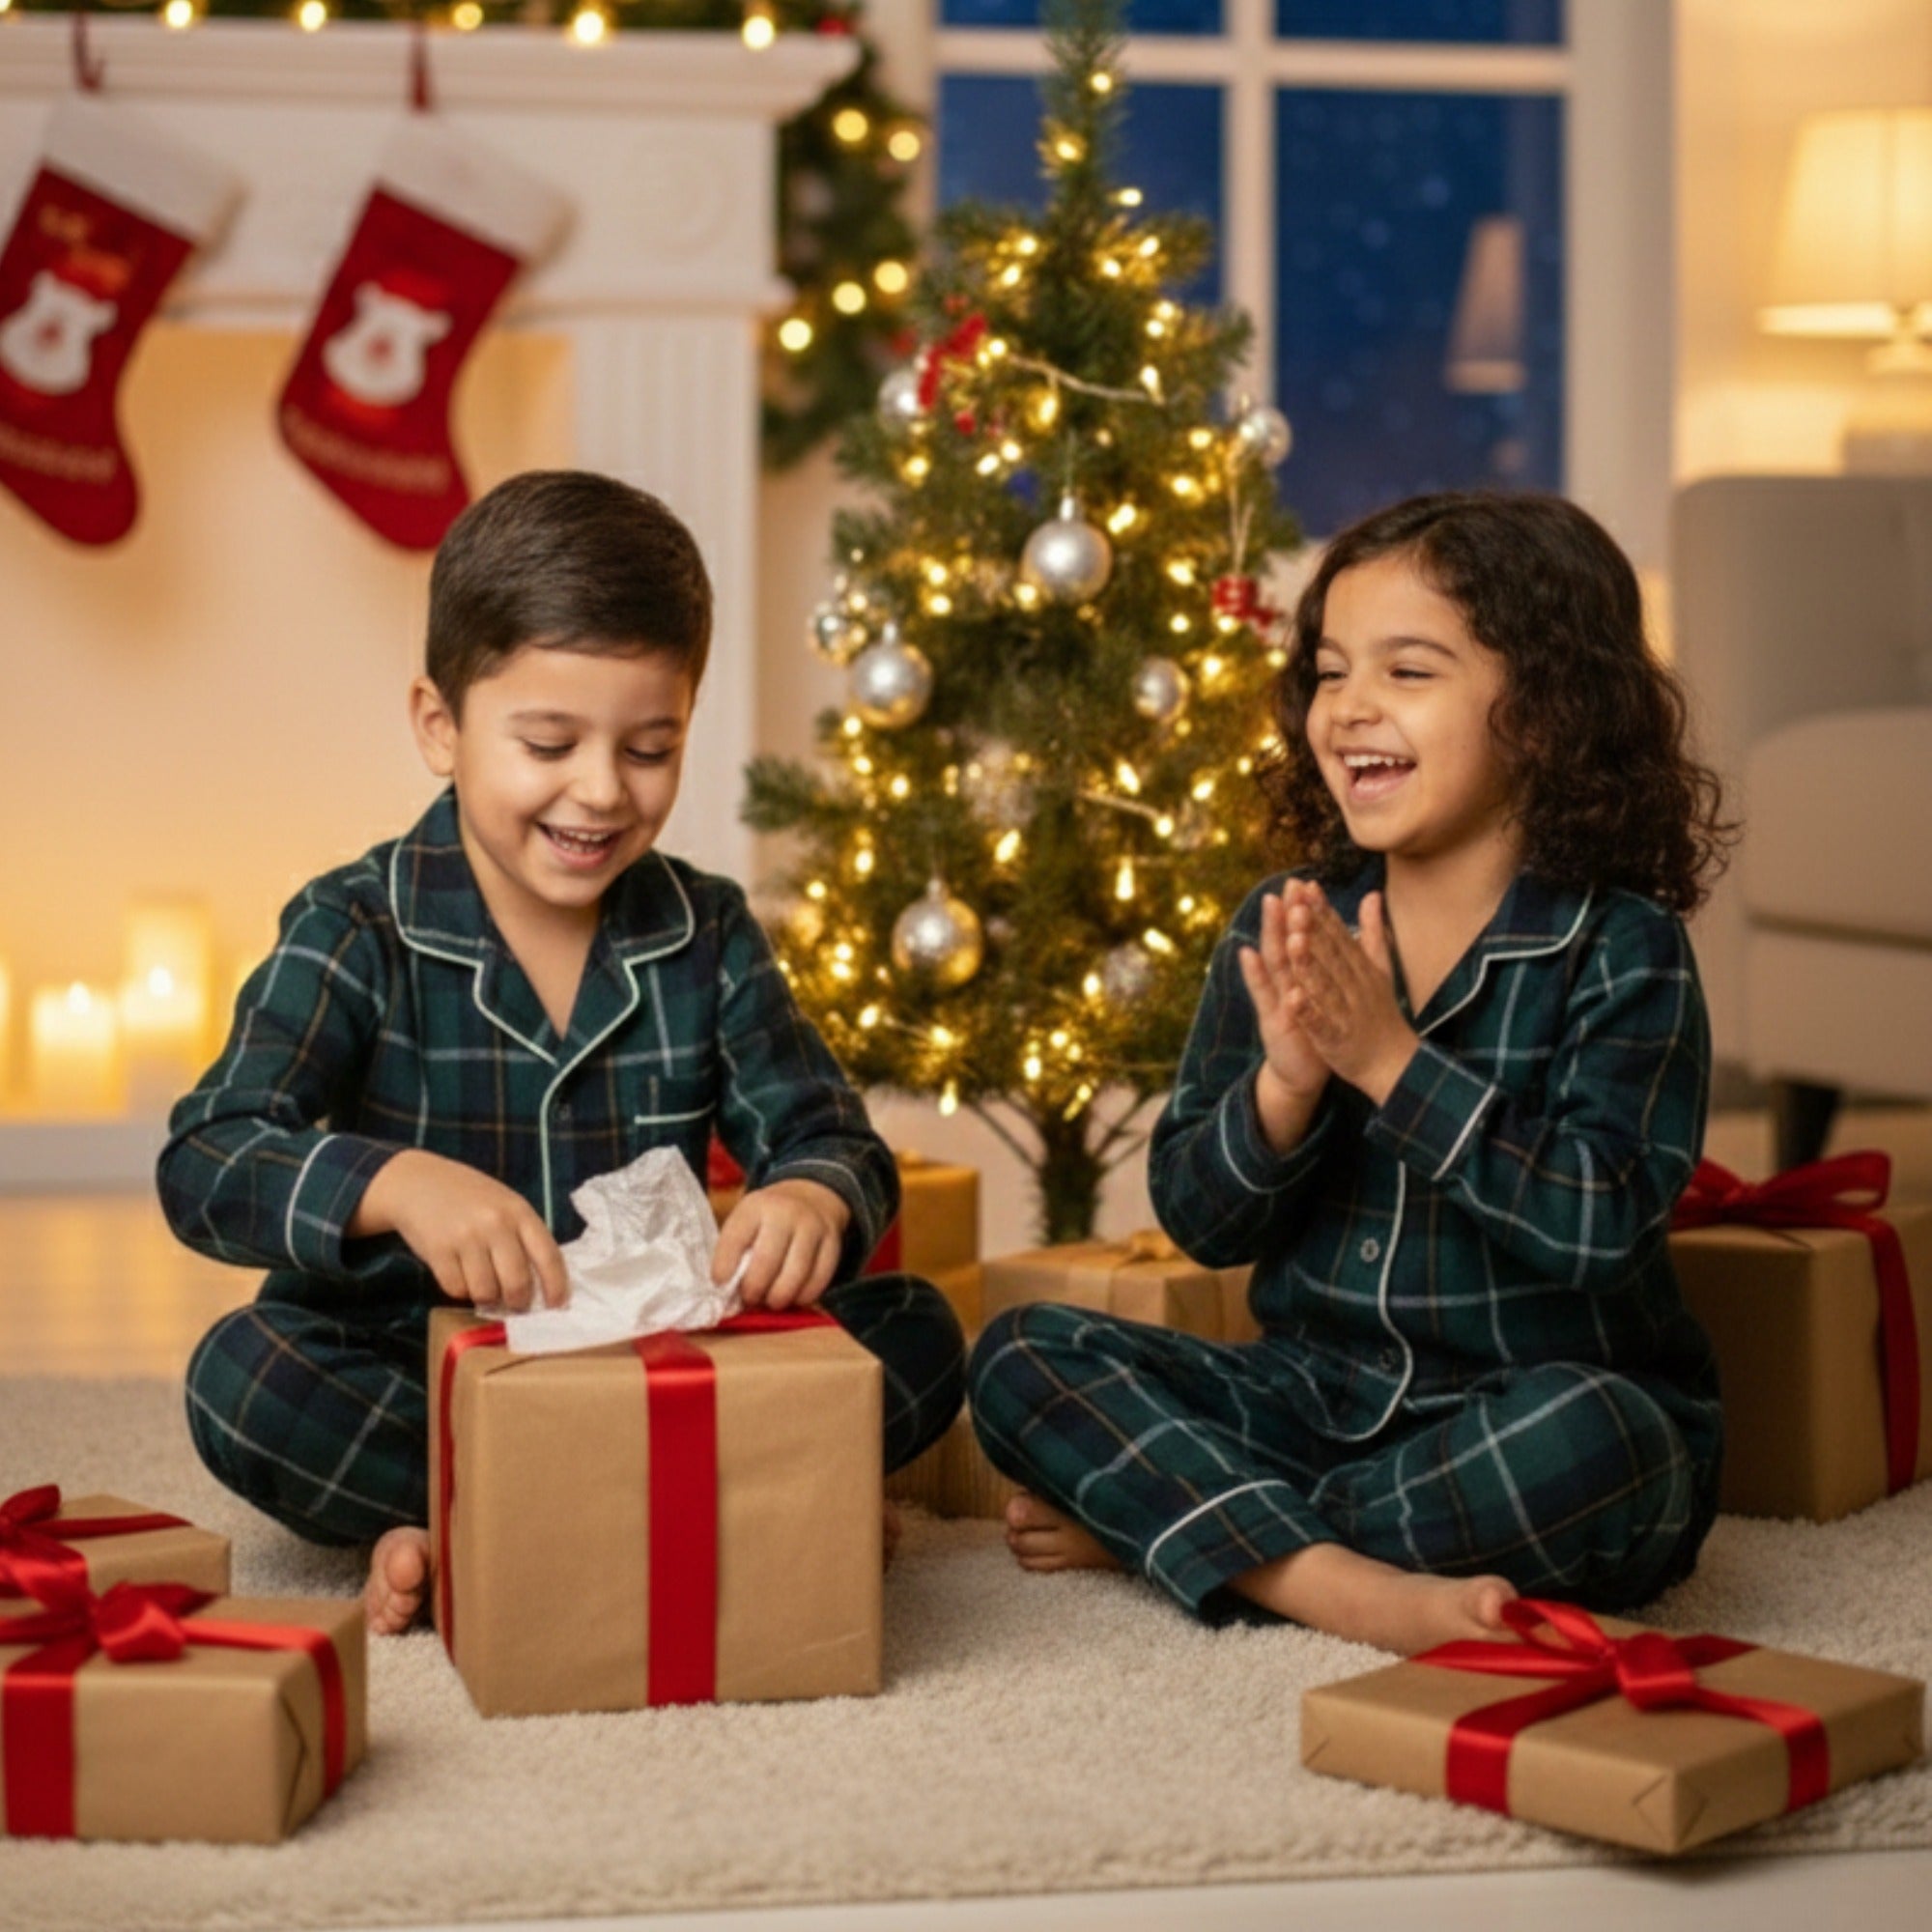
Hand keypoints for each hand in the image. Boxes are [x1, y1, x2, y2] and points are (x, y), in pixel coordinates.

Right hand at [351, 1149, 567, 1310]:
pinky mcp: (438, 1251)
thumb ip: (523, 1236)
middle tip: (514, 1304)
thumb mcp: (506, 1204)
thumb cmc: (469, 1197)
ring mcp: (466, 1237)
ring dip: (486, 1297)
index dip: (556, 1286)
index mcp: (519, 1211)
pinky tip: (459, 1273)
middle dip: (518, 1302)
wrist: (418, 1182)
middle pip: (517, 1283)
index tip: (558, 1306)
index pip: (548, 1256)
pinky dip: (459, 1290)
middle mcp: (495, 1224)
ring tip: (482, 1283)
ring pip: (486, 1292)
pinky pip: (456, 1289)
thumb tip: (541, 1283)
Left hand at [713, 1177, 848, 1309]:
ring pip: (796, 1273)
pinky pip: (819, 1279)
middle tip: (749, 1299)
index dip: (724, 1267)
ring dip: (779, 1297)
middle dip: (754, 1289)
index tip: (719, 1284)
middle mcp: (785, 1213)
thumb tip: (728, 1292)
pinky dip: (804, 1296)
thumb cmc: (767, 1220)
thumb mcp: (746, 1221)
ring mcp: (813, 1227)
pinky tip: (793, 1297)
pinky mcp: (833, 1242)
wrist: (810, 1197)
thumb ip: (735, 1250)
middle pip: (767, 1261)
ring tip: (770, 1302)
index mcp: (755, 1206)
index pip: (735, 1239)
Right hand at [1238, 883, 1332, 1151]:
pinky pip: (1264, 997)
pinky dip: (1257, 977)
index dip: (1302, 911)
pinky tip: (1250, 957)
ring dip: (1271, 935)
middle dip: (1283, 915)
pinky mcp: (1272, 1021)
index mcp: (1300, 975)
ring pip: (1273, 963)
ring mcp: (1275, 1000)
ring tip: (1273, 910)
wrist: (1302, 1072)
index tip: (1305, 882)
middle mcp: (1283, 983)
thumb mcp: (1319, 992)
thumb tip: (1329, 936)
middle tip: (1283, 886)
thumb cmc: (1314, 1027)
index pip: (1301, 937)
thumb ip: (1322, 962)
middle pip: (1283, 943)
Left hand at [1281, 889, 1417, 1104]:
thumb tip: (1372, 894)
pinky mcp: (1337, 1039)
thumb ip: (1372, 931)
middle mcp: (1355, 986)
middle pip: (1331, 955)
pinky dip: (1308, 1013)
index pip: (1339, 934)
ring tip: (1291, 942)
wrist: (1395, 1064)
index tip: (1306, 886)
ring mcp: (1347, 1013)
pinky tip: (1292, 999)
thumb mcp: (1381, 968)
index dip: (1322, 911)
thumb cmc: (1382, 1013)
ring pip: (1325, 986)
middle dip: (1313, 930)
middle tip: (1295, 904)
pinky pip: (1321, 1025)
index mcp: (1361, 968)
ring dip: (1309, 965)